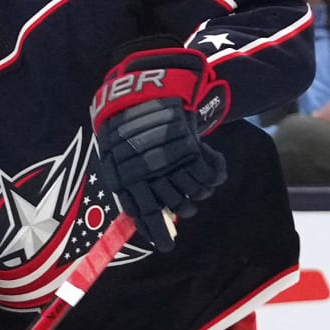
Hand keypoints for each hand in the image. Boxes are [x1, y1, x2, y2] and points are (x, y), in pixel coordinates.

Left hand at [91, 46, 227, 252]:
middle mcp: (147, 174)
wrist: (145, 83)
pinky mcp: (190, 148)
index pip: (142, 213)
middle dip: (183, 206)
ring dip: (198, 188)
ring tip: (195, 173)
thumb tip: (143, 216)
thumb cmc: (127, 120)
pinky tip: (209, 161)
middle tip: (186, 198)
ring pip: (193, 194)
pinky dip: (213, 172)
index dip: (156, 232)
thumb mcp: (115, 153)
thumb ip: (129, 183)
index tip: (167, 247)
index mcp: (124, 177)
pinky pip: (209, 176)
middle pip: (175, 207)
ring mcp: (169, 162)